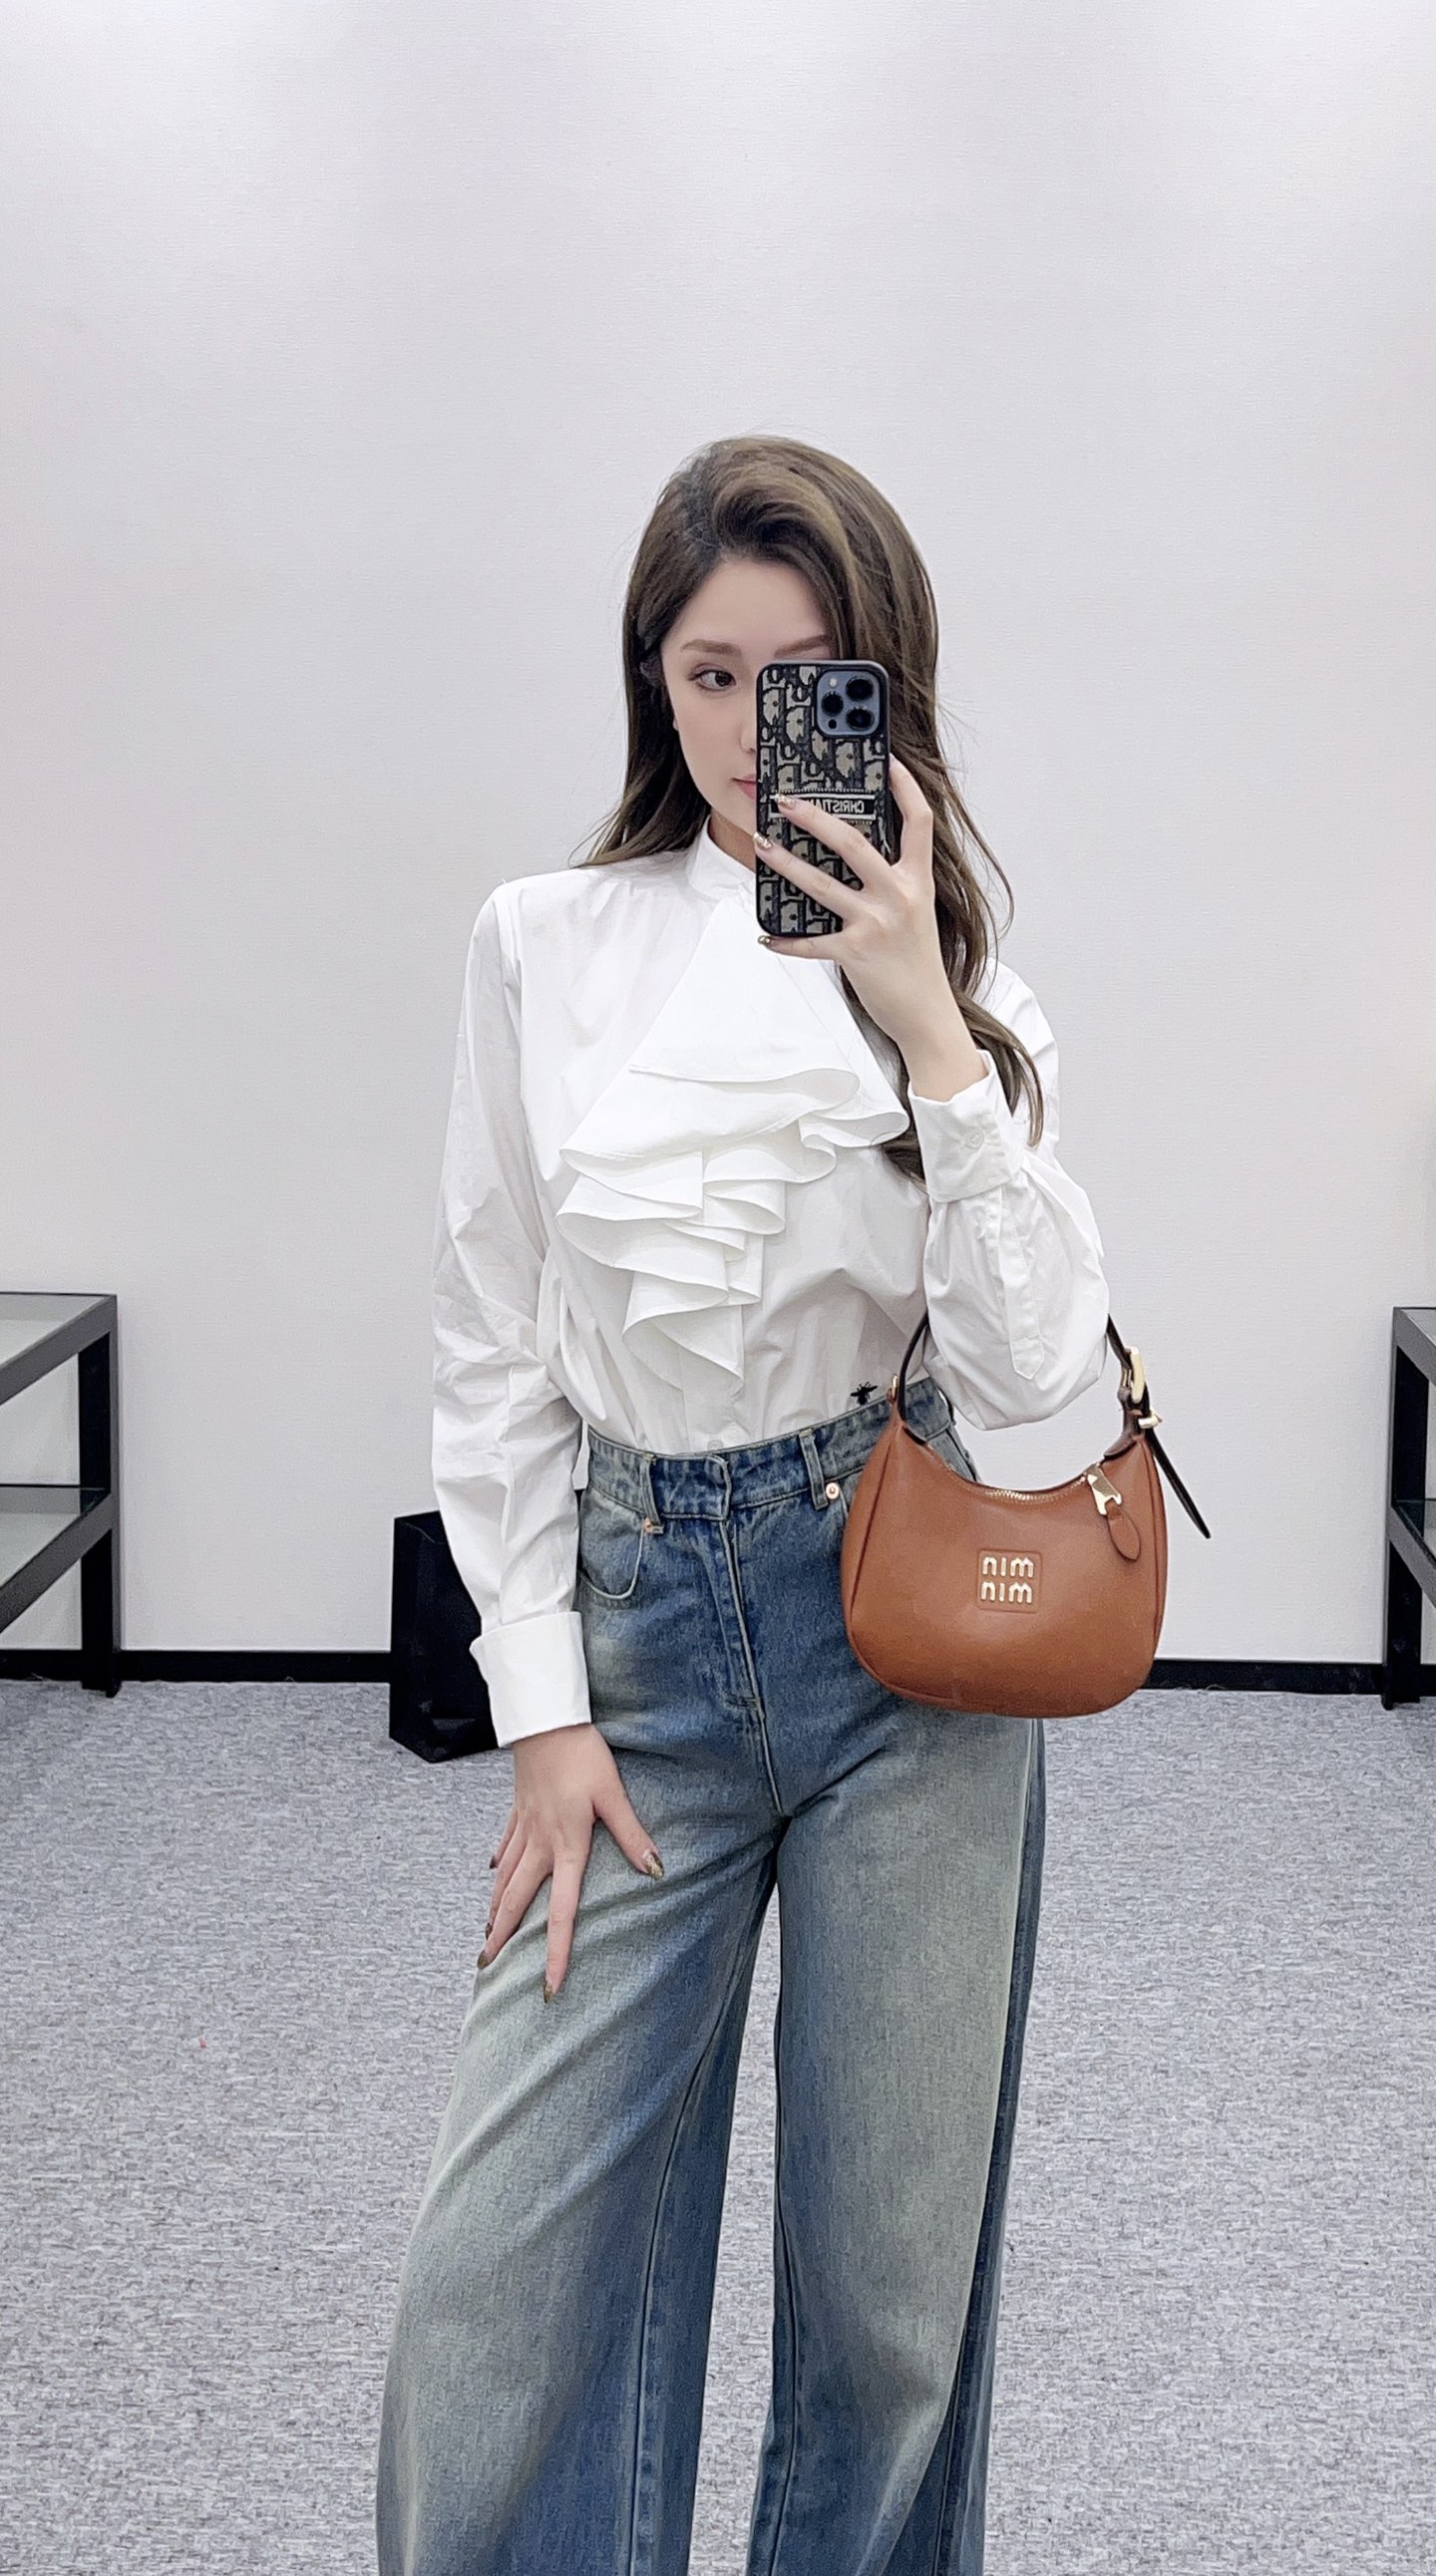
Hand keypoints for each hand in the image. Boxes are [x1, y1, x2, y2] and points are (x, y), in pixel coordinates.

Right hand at [480, 1724, 663, 1999]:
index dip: (556, 1952)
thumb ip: (632, 1835)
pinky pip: (505, 1846)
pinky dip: (498, 1865)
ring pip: (504, 1878)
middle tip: (486, 1967)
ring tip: (486, 1934)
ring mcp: (524, 1828)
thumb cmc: (580, 1755)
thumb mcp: (613, 1795)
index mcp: (565, 1847)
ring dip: (495, 1908)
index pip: (561, 1912)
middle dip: (502, 1938)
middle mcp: (539, 1845)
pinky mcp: (518, 1810)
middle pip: (515, 1902)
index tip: (549, 1986)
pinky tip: (492, 1873)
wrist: (544, 1721)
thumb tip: (655, 1870)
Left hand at [754, 754, 962, 1056]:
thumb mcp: (917, 910)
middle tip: (786, 801)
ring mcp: (876, 924)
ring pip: (821, 884)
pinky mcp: (855, 953)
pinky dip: (786, 941)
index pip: (918, 821)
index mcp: (917, 880)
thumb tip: (854, 854)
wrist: (927, 1012)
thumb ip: (895, 880)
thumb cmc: (918, 960)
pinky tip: (767, 936)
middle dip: (814, 817)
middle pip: (853, 843)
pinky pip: (811, 941)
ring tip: (763, 844)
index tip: (886, 761)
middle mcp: (899, 895)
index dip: (904, 787)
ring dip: (786, 863)